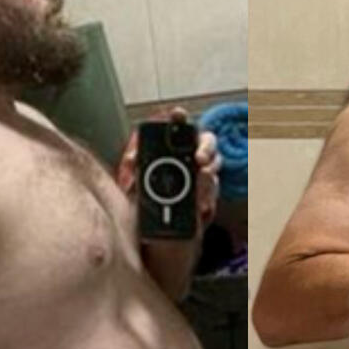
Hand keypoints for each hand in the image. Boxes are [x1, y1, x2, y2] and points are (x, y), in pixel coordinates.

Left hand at [115, 107, 219, 229]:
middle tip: (199, 158)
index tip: (177, 114)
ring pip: (215, 165)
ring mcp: (203, 178)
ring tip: (203, 175)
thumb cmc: (148, 205)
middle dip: (206, 147)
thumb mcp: (135, 184)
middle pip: (207, 143)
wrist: (159, 235)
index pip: (179, 128)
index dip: (179, 118)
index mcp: (174, 151)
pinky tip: (201, 200)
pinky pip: (215, 192)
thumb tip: (133, 157)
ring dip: (210, 169)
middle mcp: (192, 160)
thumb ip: (135, 168)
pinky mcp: (209, 198)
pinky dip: (209, 195)